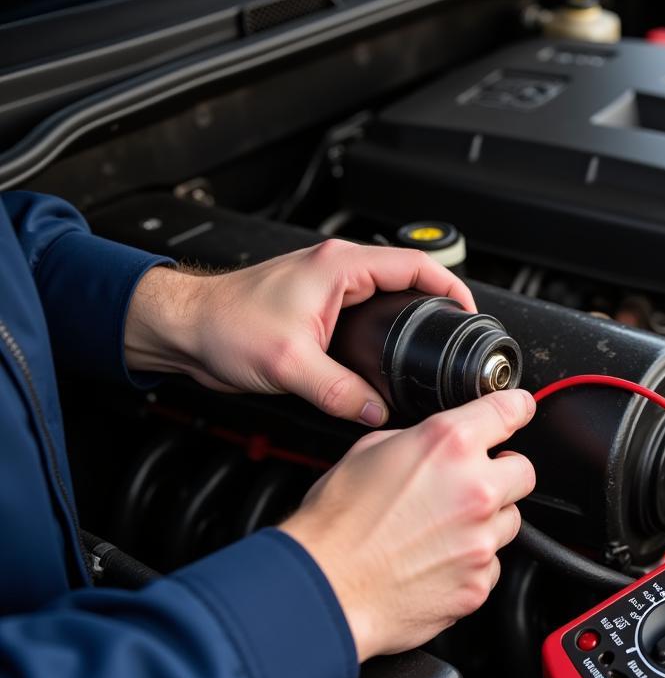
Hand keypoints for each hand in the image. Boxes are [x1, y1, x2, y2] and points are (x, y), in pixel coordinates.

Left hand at [124, 240, 474, 425]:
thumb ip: (340, 392)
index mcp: (339, 267)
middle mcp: (336, 270)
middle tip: (454, 337)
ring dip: (409, 318)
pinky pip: (366, 313)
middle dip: (436, 306)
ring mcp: (327, 287)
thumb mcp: (290, 365)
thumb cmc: (223, 326)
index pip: (415, 266)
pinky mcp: (317, 308)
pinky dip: (383, 331)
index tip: (468, 314)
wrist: (184, 328)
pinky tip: (386, 357)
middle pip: (407, 279)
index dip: (450, 287)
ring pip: (387, 297)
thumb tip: (376, 411)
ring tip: (429, 347)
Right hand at [280, 390, 535, 660]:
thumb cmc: (337, 524)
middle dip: (500, 475)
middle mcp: (475, 489)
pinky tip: (434, 560)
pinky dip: (470, 563)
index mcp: (449, 445)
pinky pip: (490, 566)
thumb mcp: (370, 451)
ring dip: (485, 522)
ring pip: (509, 522)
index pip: (509, 409)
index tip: (520, 410)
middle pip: (523, 472)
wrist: (325, 587)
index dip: (515, 408)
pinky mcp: (478, 583)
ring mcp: (481, 539)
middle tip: (466, 486)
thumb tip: (436, 444)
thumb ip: (419, 440)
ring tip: (438, 530)